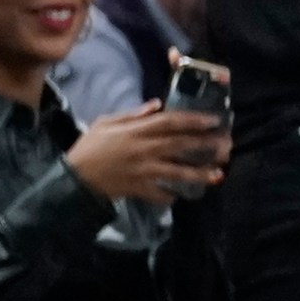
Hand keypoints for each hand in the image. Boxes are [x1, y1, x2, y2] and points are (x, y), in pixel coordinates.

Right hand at [64, 102, 229, 204]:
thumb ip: (133, 114)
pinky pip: (159, 193)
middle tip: (226, 145)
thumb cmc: (89, 147)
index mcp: (136, 132)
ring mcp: (142, 171)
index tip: (213, 121)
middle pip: (180, 145)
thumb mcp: (106, 123)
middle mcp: (144, 150)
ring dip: (198, 174)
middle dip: (205, 145)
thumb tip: (158, 105)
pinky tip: (183, 195)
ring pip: (176, 171)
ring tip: (218, 175)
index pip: (171, 123)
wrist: (73, 178)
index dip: (194, 120)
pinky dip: (171, 195)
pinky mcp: (137, 188)